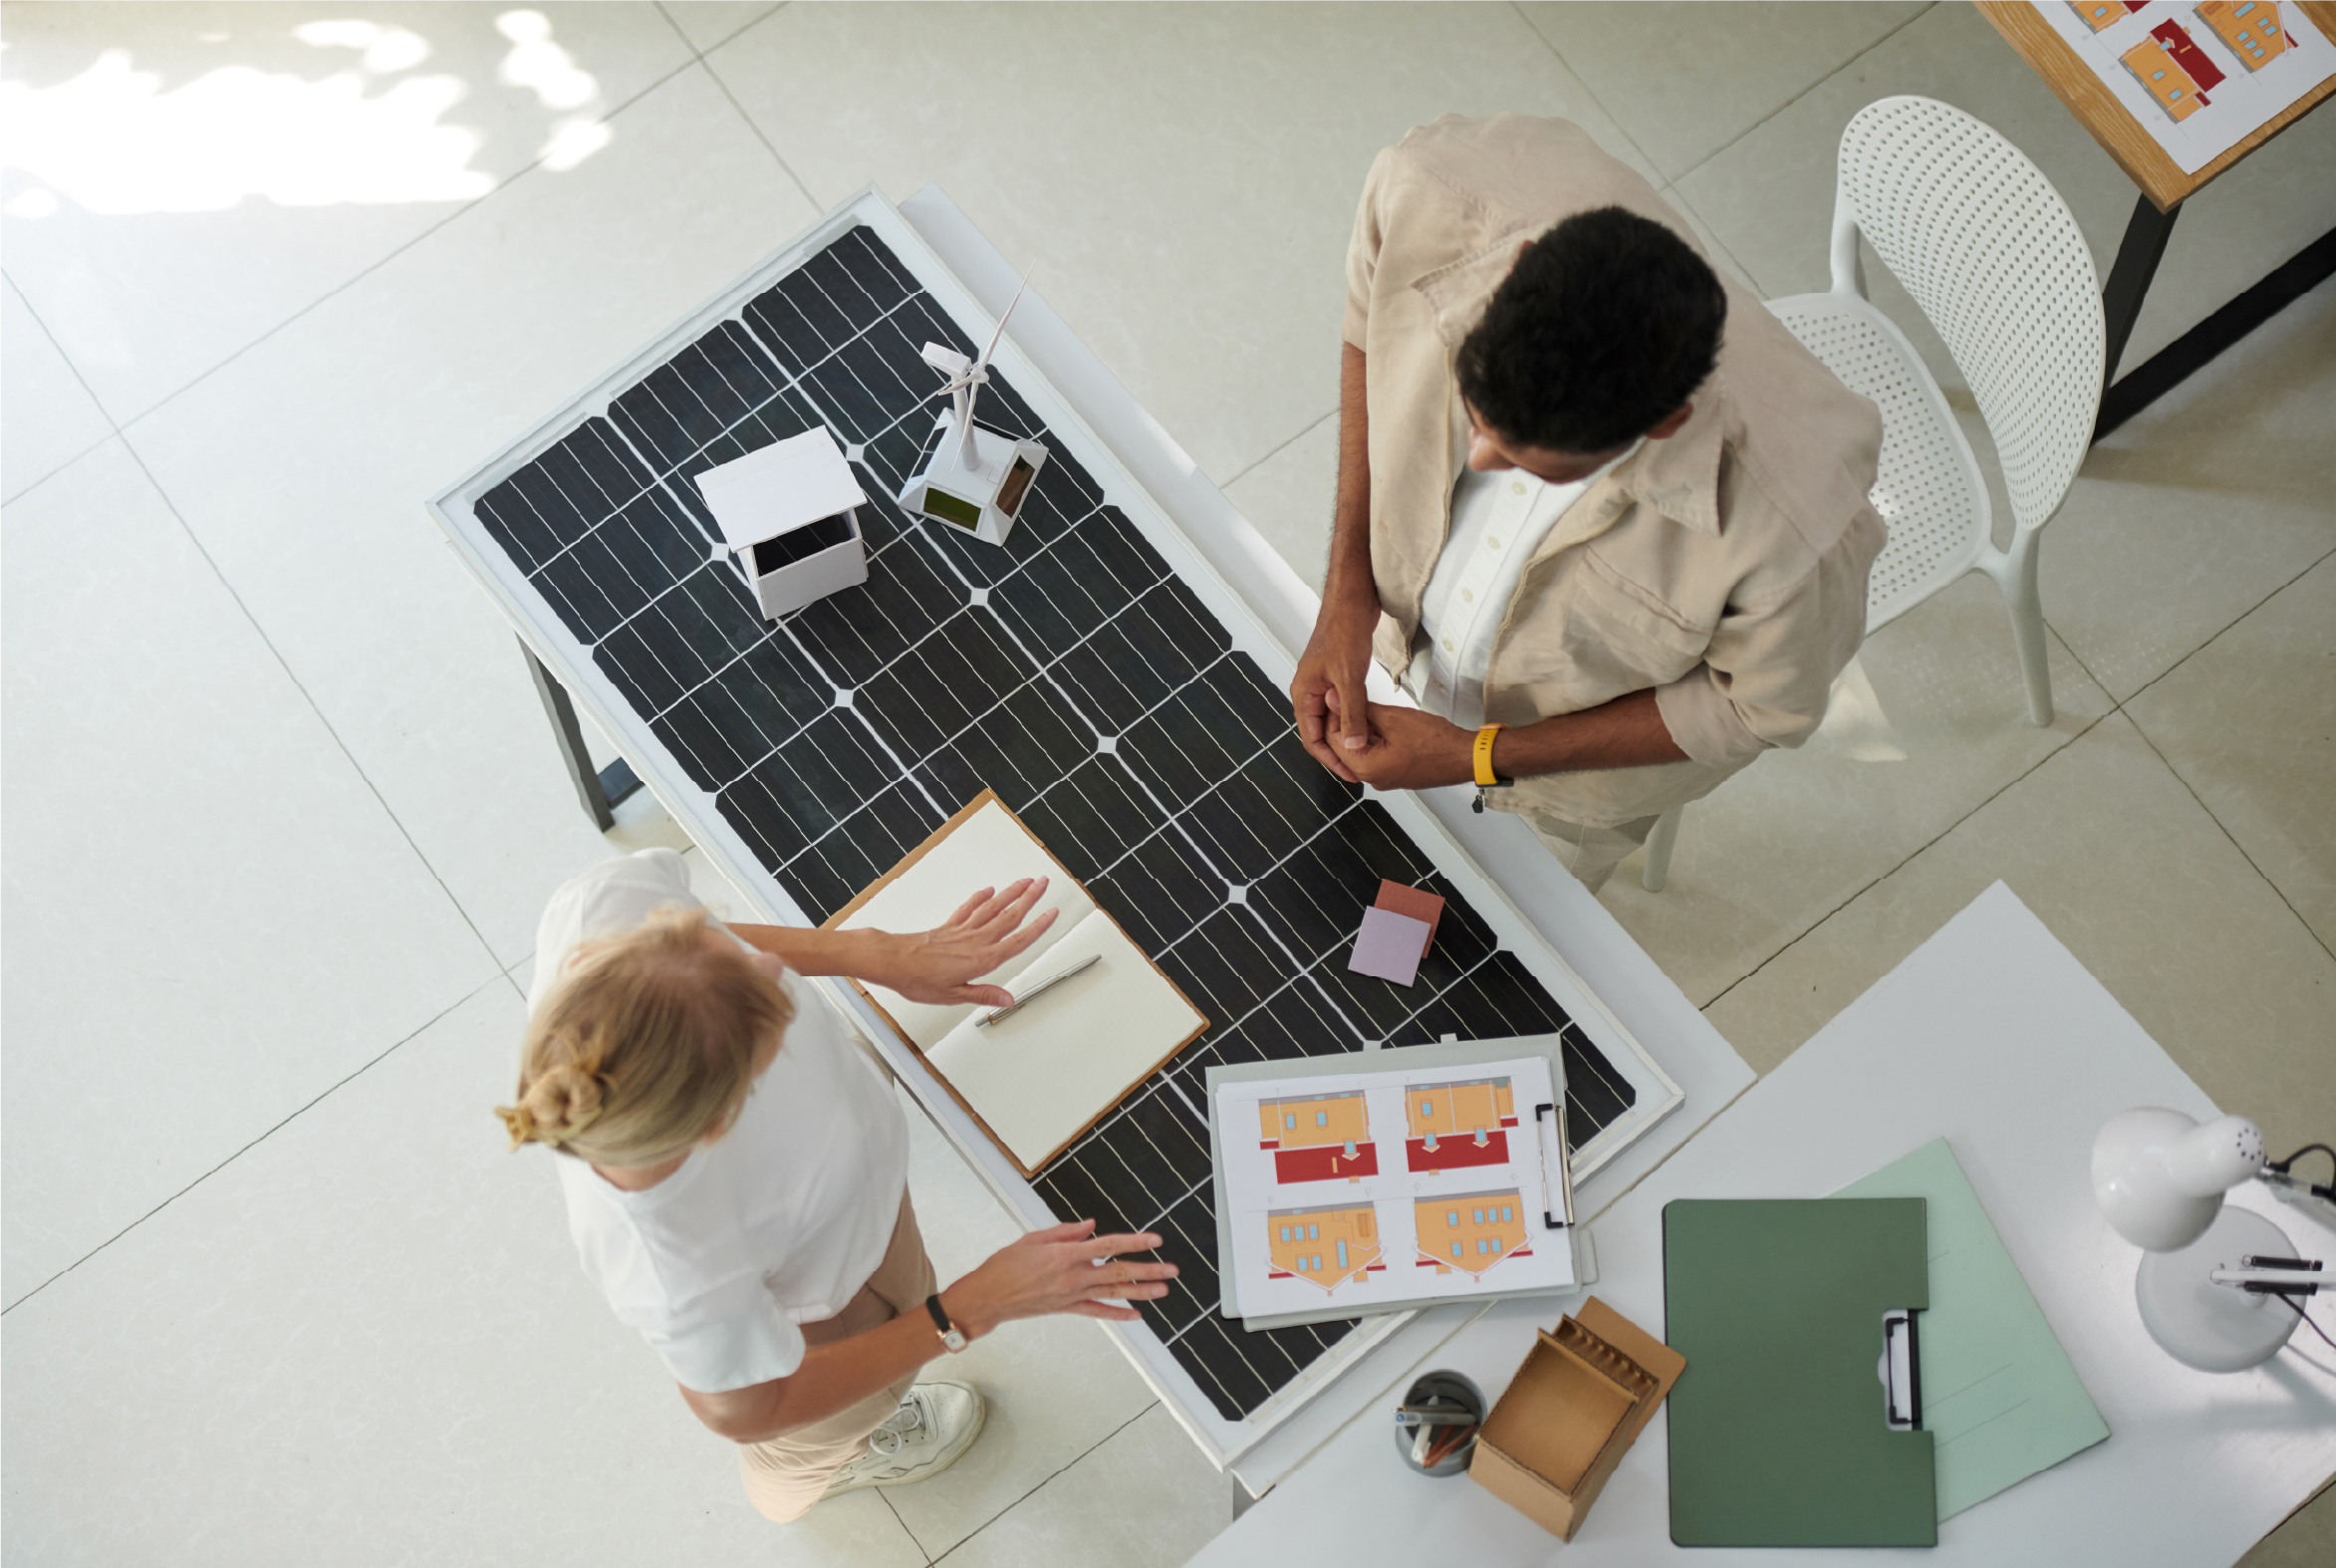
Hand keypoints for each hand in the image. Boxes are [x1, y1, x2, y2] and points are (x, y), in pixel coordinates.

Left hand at [873, 878, 1057, 1006]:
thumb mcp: (953, 996)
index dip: (1037, 926)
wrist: (892, 961)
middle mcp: (975, 940)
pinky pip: (969, 907)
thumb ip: (983, 994)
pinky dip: (980, 897)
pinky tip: (988, 890)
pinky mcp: (949, 926)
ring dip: (1011, 892)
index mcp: (981, 959)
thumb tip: (1007, 999)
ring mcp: (962, 930)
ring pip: (993, 907)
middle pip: (1009, 915)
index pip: (1017, 940)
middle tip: (1044, 882)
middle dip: (1029, 897)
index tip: (1051, 912)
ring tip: (1025, 881)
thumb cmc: (918, 979)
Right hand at [941, 1219, 1178, 1332]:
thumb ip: (1065, 1232)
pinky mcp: (1067, 1309)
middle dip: (1148, 1270)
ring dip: (1141, 1291)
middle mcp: (1073, 1276)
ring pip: (1113, 1293)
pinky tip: (1136, 1315)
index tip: (1155, 1240)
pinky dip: (1118, 1314)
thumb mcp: (1033, 1238)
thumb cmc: (1005, 1265)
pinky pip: (1098, 1312)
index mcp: (1065, 1254)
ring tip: (1164, 1290)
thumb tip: (1091, 1225)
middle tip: (1171, 1269)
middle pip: (1118, 1272)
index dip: (1134, 1242)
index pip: (1108, 1245)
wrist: (988, 1298)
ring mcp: (1071, 1295)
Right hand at [1291, 589, 1380, 783]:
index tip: (1350, 774)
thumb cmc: (1343, 631)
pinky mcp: (1336, 676)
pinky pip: (1341, 706)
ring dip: (1346, 736)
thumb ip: (1351, 717)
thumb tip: (1353, 749)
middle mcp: (1308, 691)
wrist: (1352, 600)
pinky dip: (1353, 719)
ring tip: (1365, 752)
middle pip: (1320, 732)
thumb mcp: (1349, 680)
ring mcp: (1322, 683)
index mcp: (1303, 693)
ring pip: (1331, 719)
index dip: (1330, 760)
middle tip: (1360, 768)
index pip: (1312, 739)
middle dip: (1338, 752)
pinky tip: (1367, 726)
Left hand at [1333, 700, 1475, 791]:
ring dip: (1362, 728)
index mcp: (1366, 768)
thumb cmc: (1435, 741)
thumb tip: (1335, 700)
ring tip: (1368, 705)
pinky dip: (1375, 738)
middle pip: (1345, 747)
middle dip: (1347, 721)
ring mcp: (1384, 778)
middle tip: (1352, 697)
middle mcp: (1372, 779)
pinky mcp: (1396, 774)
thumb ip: (1360, 710)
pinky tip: (1381, 719)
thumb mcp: (1392, 718)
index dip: (1333, 715)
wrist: (1465, 756)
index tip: (1336, 696)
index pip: (1332, 741)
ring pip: (1362, 750)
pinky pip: (1377, 755)